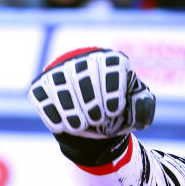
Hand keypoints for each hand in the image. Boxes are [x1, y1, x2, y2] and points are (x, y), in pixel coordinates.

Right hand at [28, 47, 154, 138]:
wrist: (95, 116)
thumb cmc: (118, 107)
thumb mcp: (136, 107)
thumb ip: (143, 104)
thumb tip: (138, 103)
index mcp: (113, 61)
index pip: (110, 67)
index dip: (110, 89)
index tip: (113, 110)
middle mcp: (85, 60)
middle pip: (83, 75)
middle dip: (90, 100)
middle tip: (97, 119)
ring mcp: (60, 71)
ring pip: (60, 85)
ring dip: (70, 107)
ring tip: (80, 125)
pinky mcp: (41, 85)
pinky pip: (41, 96)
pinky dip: (51, 112)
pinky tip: (62, 126)